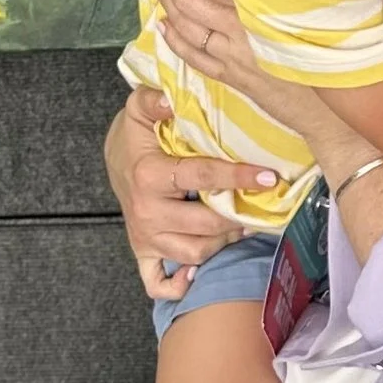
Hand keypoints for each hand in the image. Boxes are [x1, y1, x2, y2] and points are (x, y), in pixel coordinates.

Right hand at [108, 111, 273, 301]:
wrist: (114, 160)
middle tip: (260, 206)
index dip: (237, 178)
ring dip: (222, 243)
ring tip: (242, 226)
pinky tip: (197, 275)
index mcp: (149, 175)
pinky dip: (178, 285)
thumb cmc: (136, 135)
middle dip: (237, 217)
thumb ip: (154, 99)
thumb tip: (171, 98)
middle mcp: (147, 212)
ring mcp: (145, 236)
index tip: (267, 177)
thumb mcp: (140, 108)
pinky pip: (157, 282)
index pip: (201, 178)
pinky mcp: (142, 252)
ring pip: (193, 253)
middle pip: (204, 224)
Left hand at [156, 0, 321, 142]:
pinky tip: (163, 26)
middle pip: (193, 1)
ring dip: (168, 4)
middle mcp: (240, 32)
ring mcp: (232, 57)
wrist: (327, 108)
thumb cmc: (327, 55)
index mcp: (259, 11)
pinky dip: (175, 41)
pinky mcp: (231, 77)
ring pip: (188, 28)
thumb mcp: (309, 16)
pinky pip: (194, 58)